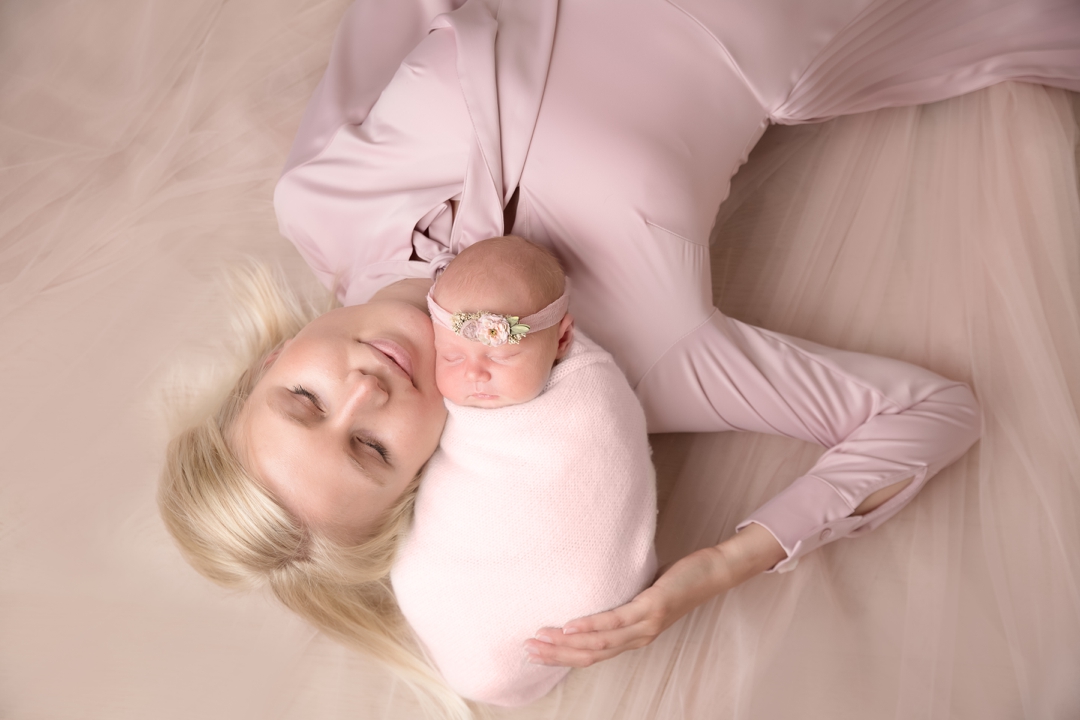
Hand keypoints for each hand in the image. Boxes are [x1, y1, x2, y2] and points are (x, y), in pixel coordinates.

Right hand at [523, 547, 729, 667]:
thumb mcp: (643, 595)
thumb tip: (593, 588)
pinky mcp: (652, 608)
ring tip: (541, 638)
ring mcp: (645, 626)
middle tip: (529, 649)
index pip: (592, 654)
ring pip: (599, 643)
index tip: (536, 652)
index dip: (563, 657)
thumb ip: (621, 601)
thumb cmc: (678, 581)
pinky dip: (590, 625)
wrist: (713, 573)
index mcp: (634, 637)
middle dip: (557, 654)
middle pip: (591, 654)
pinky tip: (570, 625)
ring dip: (566, 643)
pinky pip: (615, 620)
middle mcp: (638, 638)